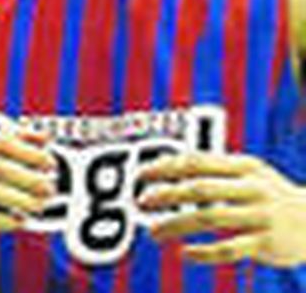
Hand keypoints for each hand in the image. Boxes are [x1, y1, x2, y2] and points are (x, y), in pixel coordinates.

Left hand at [140, 149, 305, 266]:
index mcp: (243, 166)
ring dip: (177, 224)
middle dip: (166, 194)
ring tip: (153, 232)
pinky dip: (204, 252)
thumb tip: (170, 169)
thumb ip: (218, 171)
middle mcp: (251, 188)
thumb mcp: (252, 174)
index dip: (166, 167)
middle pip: (199, 188)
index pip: (197, 161)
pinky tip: (184, 254)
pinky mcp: (266, 243)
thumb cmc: (273, 195)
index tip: (140, 176)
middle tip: (140, 202)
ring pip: (209, 218)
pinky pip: (229, 249)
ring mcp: (259, 216)